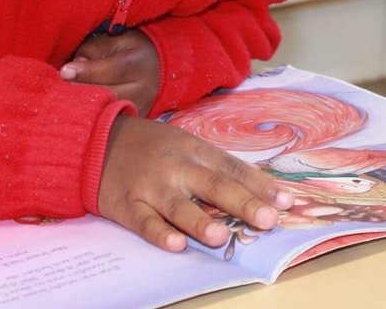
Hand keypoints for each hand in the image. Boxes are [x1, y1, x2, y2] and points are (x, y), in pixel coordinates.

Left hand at [61, 29, 159, 115]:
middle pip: (108, 94)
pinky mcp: (131, 121)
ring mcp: (140, 108)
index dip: (88, 71)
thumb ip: (94, 50)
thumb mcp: (114, 40)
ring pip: (105, 112)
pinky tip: (77, 109)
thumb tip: (73, 70)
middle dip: (80, 90)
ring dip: (82, 106)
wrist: (153, 67)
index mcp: (140, 63)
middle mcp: (145, 89)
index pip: (115, 69)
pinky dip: (90, 116)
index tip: (64, 71)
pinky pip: (106, 122)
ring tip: (64, 98)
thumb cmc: (127, 50)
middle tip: (58, 87)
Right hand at [99, 115, 293, 251]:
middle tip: (268, 219)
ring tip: (221, 236)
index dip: (260, 185)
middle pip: (214, 186)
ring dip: (200, 221)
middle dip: (243, 203)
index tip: (286, 202)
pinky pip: (144, 221)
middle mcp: (177, 167)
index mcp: (196, 150)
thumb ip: (219, 166)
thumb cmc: (154, 147)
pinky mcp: (126, 204)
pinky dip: (159, 233)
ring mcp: (151, 186)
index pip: (234, 169)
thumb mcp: (188, 146)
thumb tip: (260, 187)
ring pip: (178, 206)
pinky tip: (175, 244)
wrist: (98, 140)